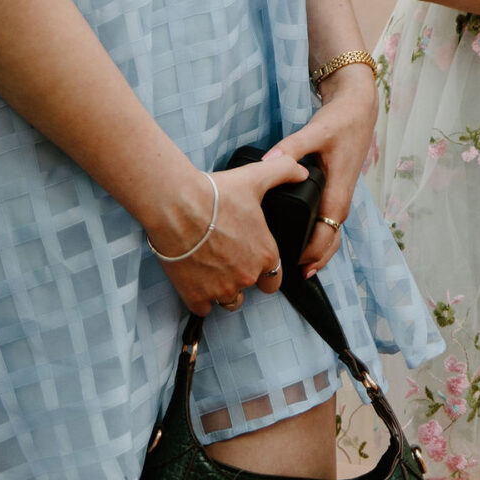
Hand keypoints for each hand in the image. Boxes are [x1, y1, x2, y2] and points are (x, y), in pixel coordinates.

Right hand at [147, 145, 307, 318]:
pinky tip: (195, 280)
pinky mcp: (197, 297)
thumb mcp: (256, 177)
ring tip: (212, 270)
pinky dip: (200, 298)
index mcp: (265, 254)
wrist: (177, 207)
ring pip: (230, 301)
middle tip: (230, 260)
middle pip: (251, 289)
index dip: (265, 269)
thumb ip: (284, 172)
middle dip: (244, 279)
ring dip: (224, 290)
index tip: (252, 257)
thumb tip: (302, 171)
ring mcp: (222, 290)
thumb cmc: (216, 194)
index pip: (275, 277)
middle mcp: (247, 276)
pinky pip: (204, 308)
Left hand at [274, 64, 380, 276]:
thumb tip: (270, 162)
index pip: (326, 235)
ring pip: (330, 237)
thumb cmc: (340, 121)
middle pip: (330, 244)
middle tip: (283, 276)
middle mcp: (341, 201)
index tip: (286, 262)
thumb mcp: (316, 132)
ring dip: (316, 254)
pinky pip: (328, 225)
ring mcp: (339, 199)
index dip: (309, 253)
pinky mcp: (335, 194)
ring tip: (293, 269)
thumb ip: (292, 148)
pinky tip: (299, 244)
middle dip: (311, 261)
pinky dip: (317, 239)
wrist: (358, 110)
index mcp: (338, 193)